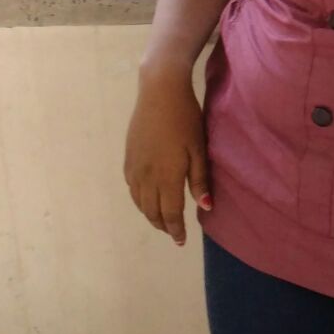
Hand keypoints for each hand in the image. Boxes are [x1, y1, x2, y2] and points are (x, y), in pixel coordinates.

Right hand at [123, 66, 211, 245]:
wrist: (159, 93)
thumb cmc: (186, 118)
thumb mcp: (198, 149)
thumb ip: (200, 179)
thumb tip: (204, 207)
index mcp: (167, 177)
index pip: (170, 213)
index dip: (176, 230)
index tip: (182, 241)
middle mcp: (147, 177)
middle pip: (152, 212)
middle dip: (163, 225)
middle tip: (174, 232)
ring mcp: (134, 168)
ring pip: (139, 202)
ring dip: (150, 215)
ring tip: (162, 219)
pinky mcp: (128, 158)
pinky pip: (131, 188)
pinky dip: (139, 200)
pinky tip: (146, 198)